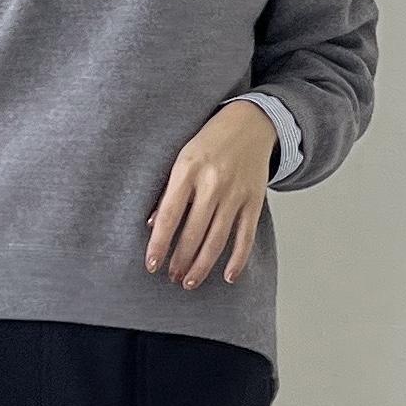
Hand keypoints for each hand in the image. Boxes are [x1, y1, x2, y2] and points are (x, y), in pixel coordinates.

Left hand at [144, 100, 275, 289]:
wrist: (250, 122)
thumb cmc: (209, 142)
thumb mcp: (181, 157)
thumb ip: (168, 191)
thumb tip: (152, 226)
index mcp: (188, 169)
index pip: (169, 215)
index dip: (159, 243)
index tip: (151, 265)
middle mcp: (212, 183)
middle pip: (193, 232)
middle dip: (180, 260)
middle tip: (172, 278)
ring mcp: (235, 193)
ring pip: (217, 239)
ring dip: (202, 266)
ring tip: (189, 282)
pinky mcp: (254, 200)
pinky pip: (245, 236)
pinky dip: (238, 259)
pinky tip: (228, 276)